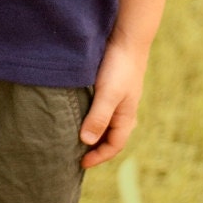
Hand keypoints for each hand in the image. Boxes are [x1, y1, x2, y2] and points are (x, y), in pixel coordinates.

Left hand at [79, 34, 146, 168]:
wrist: (127, 39)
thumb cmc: (119, 67)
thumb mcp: (108, 94)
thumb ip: (98, 117)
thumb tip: (86, 143)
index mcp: (126, 118)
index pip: (113, 147)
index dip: (97, 157)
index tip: (80, 163)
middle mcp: (124, 112)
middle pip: (110, 137)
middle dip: (96, 148)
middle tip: (76, 154)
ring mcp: (119, 99)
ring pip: (106, 124)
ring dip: (94, 132)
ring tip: (75, 136)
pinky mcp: (112, 87)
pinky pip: (102, 109)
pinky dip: (92, 117)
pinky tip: (80, 112)